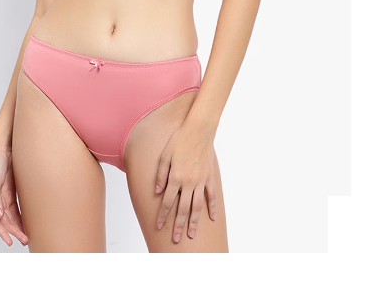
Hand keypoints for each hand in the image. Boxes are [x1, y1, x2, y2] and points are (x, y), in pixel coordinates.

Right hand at [0, 144, 27, 246]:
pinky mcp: (12, 190)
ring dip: (18, 226)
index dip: (3, 232)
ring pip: (12, 216)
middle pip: (5, 221)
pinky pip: (17, 207)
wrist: (4, 146)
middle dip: (14, 232)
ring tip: (27, 236)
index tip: (11, 241)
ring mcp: (4, 195)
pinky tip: (27, 222)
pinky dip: (21, 215)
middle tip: (25, 240)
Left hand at [154, 122, 217, 242]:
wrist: (198, 130)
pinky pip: (211, 196)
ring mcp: (200, 181)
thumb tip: (158, 192)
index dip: (162, 215)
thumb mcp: (164, 155)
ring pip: (197, 206)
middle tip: (175, 239)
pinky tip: (210, 218)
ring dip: (193, 222)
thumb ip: (160, 175)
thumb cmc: (179, 140)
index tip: (158, 226)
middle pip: (182, 209)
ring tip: (190, 234)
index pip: (167, 202)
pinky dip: (211, 207)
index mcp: (175, 177)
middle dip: (177, 225)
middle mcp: (188, 182)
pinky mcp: (209, 177)